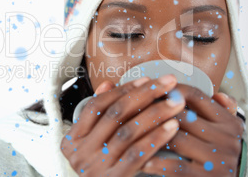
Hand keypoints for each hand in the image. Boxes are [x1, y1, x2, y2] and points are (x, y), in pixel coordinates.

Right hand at [60, 75, 184, 175]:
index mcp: (72, 140)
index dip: (122, 90)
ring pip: (128, 132)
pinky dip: (156, 138)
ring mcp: (95, 167)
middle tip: (168, 83)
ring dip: (155, 114)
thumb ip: (99, 114)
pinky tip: (172, 127)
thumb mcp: (93, 141)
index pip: (96, 105)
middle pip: (114, 114)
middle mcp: (80, 152)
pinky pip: (138, 154)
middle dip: (144, 95)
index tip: (146, 79)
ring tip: (175, 103)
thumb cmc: (101, 168)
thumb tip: (108, 84)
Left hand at [142, 85, 243, 176]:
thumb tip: (217, 94)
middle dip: (154, 112)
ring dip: (151, 136)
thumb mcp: (225, 131)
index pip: (195, 96)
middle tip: (132, 111)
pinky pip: (176, 166)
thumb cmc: (220, 154)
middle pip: (182, 116)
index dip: (169, 90)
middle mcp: (227, 138)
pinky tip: (142, 160)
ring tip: (132, 134)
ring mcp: (218, 159)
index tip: (151, 90)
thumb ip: (221, 110)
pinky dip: (157, 162)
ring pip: (176, 139)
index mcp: (229, 122)